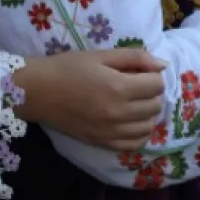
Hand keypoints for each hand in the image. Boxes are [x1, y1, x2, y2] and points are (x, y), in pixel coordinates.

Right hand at [13, 47, 166, 150]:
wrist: (37, 91)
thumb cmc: (67, 67)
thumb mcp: (100, 55)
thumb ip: (133, 58)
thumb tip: (162, 65)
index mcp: (118, 87)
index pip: (156, 85)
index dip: (152, 75)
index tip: (140, 71)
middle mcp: (118, 113)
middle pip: (155, 106)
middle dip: (151, 93)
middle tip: (137, 84)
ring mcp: (110, 132)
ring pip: (148, 127)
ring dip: (147, 113)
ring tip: (134, 102)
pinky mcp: (102, 143)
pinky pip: (133, 144)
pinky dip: (138, 133)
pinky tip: (130, 121)